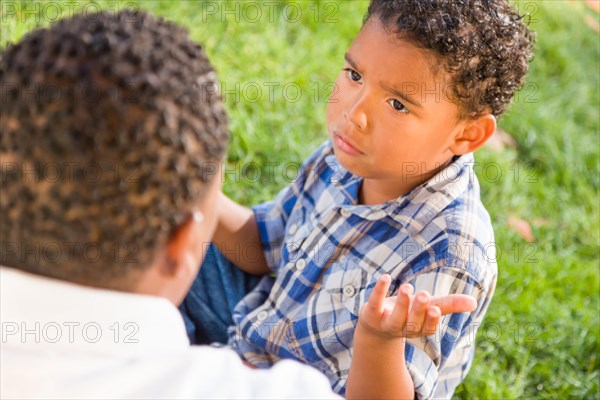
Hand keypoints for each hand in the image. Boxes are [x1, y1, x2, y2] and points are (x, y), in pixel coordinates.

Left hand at [358, 274, 477, 339]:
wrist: (375, 328)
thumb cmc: (408, 314)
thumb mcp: (428, 309)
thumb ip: (450, 305)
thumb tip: (475, 302)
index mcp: (419, 328)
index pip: (427, 327)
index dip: (431, 319)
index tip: (435, 309)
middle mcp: (402, 327)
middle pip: (411, 322)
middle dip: (418, 309)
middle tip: (424, 295)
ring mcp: (385, 321)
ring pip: (395, 316)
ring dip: (402, 302)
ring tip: (408, 288)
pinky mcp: (371, 312)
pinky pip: (375, 302)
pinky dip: (379, 290)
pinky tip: (385, 277)